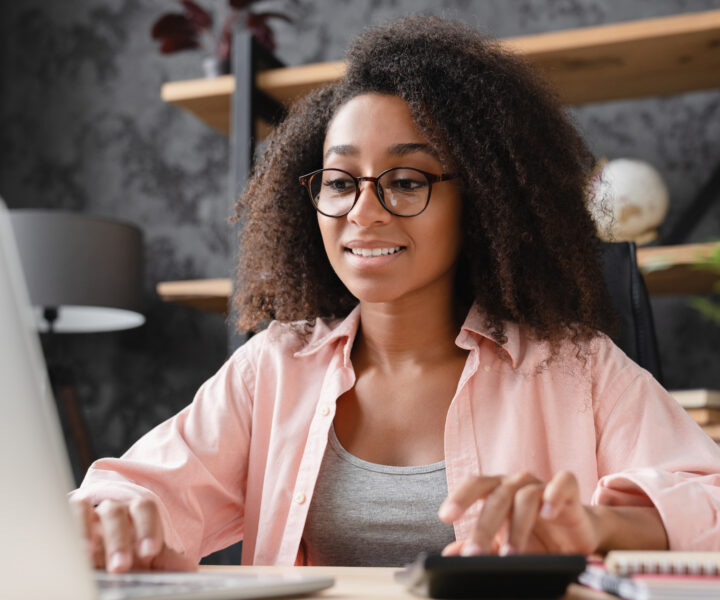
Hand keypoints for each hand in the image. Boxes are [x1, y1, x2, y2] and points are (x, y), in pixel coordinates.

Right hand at [71, 498, 195, 572]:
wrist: (104, 556)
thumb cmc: (130, 554)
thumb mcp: (149, 560)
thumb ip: (168, 563)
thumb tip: (190, 570)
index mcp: (137, 513)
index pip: (145, 509)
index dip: (148, 527)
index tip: (150, 551)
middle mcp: (112, 510)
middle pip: (117, 512)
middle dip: (119, 539)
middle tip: (121, 566)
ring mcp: (87, 514)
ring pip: (86, 510)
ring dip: (86, 531)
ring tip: (88, 555)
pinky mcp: (65, 521)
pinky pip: (64, 514)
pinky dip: (67, 526)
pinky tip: (68, 547)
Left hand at [438, 471, 600, 555]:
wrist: (576, 537)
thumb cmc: (535, 537)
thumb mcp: (505, 545)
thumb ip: (481, 546)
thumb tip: (451, 554)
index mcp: (497, 489)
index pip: (474, 485)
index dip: (460, 498)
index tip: (445, 516)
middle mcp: (516, 482)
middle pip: (497, 496)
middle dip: (484, 527)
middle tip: (474, 553)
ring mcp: (542, 484)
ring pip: (526, 497)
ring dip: (517, 528)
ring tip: (510, 555)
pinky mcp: (569, 488)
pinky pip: (562, 483)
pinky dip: (554, 495)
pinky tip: (547, 514)